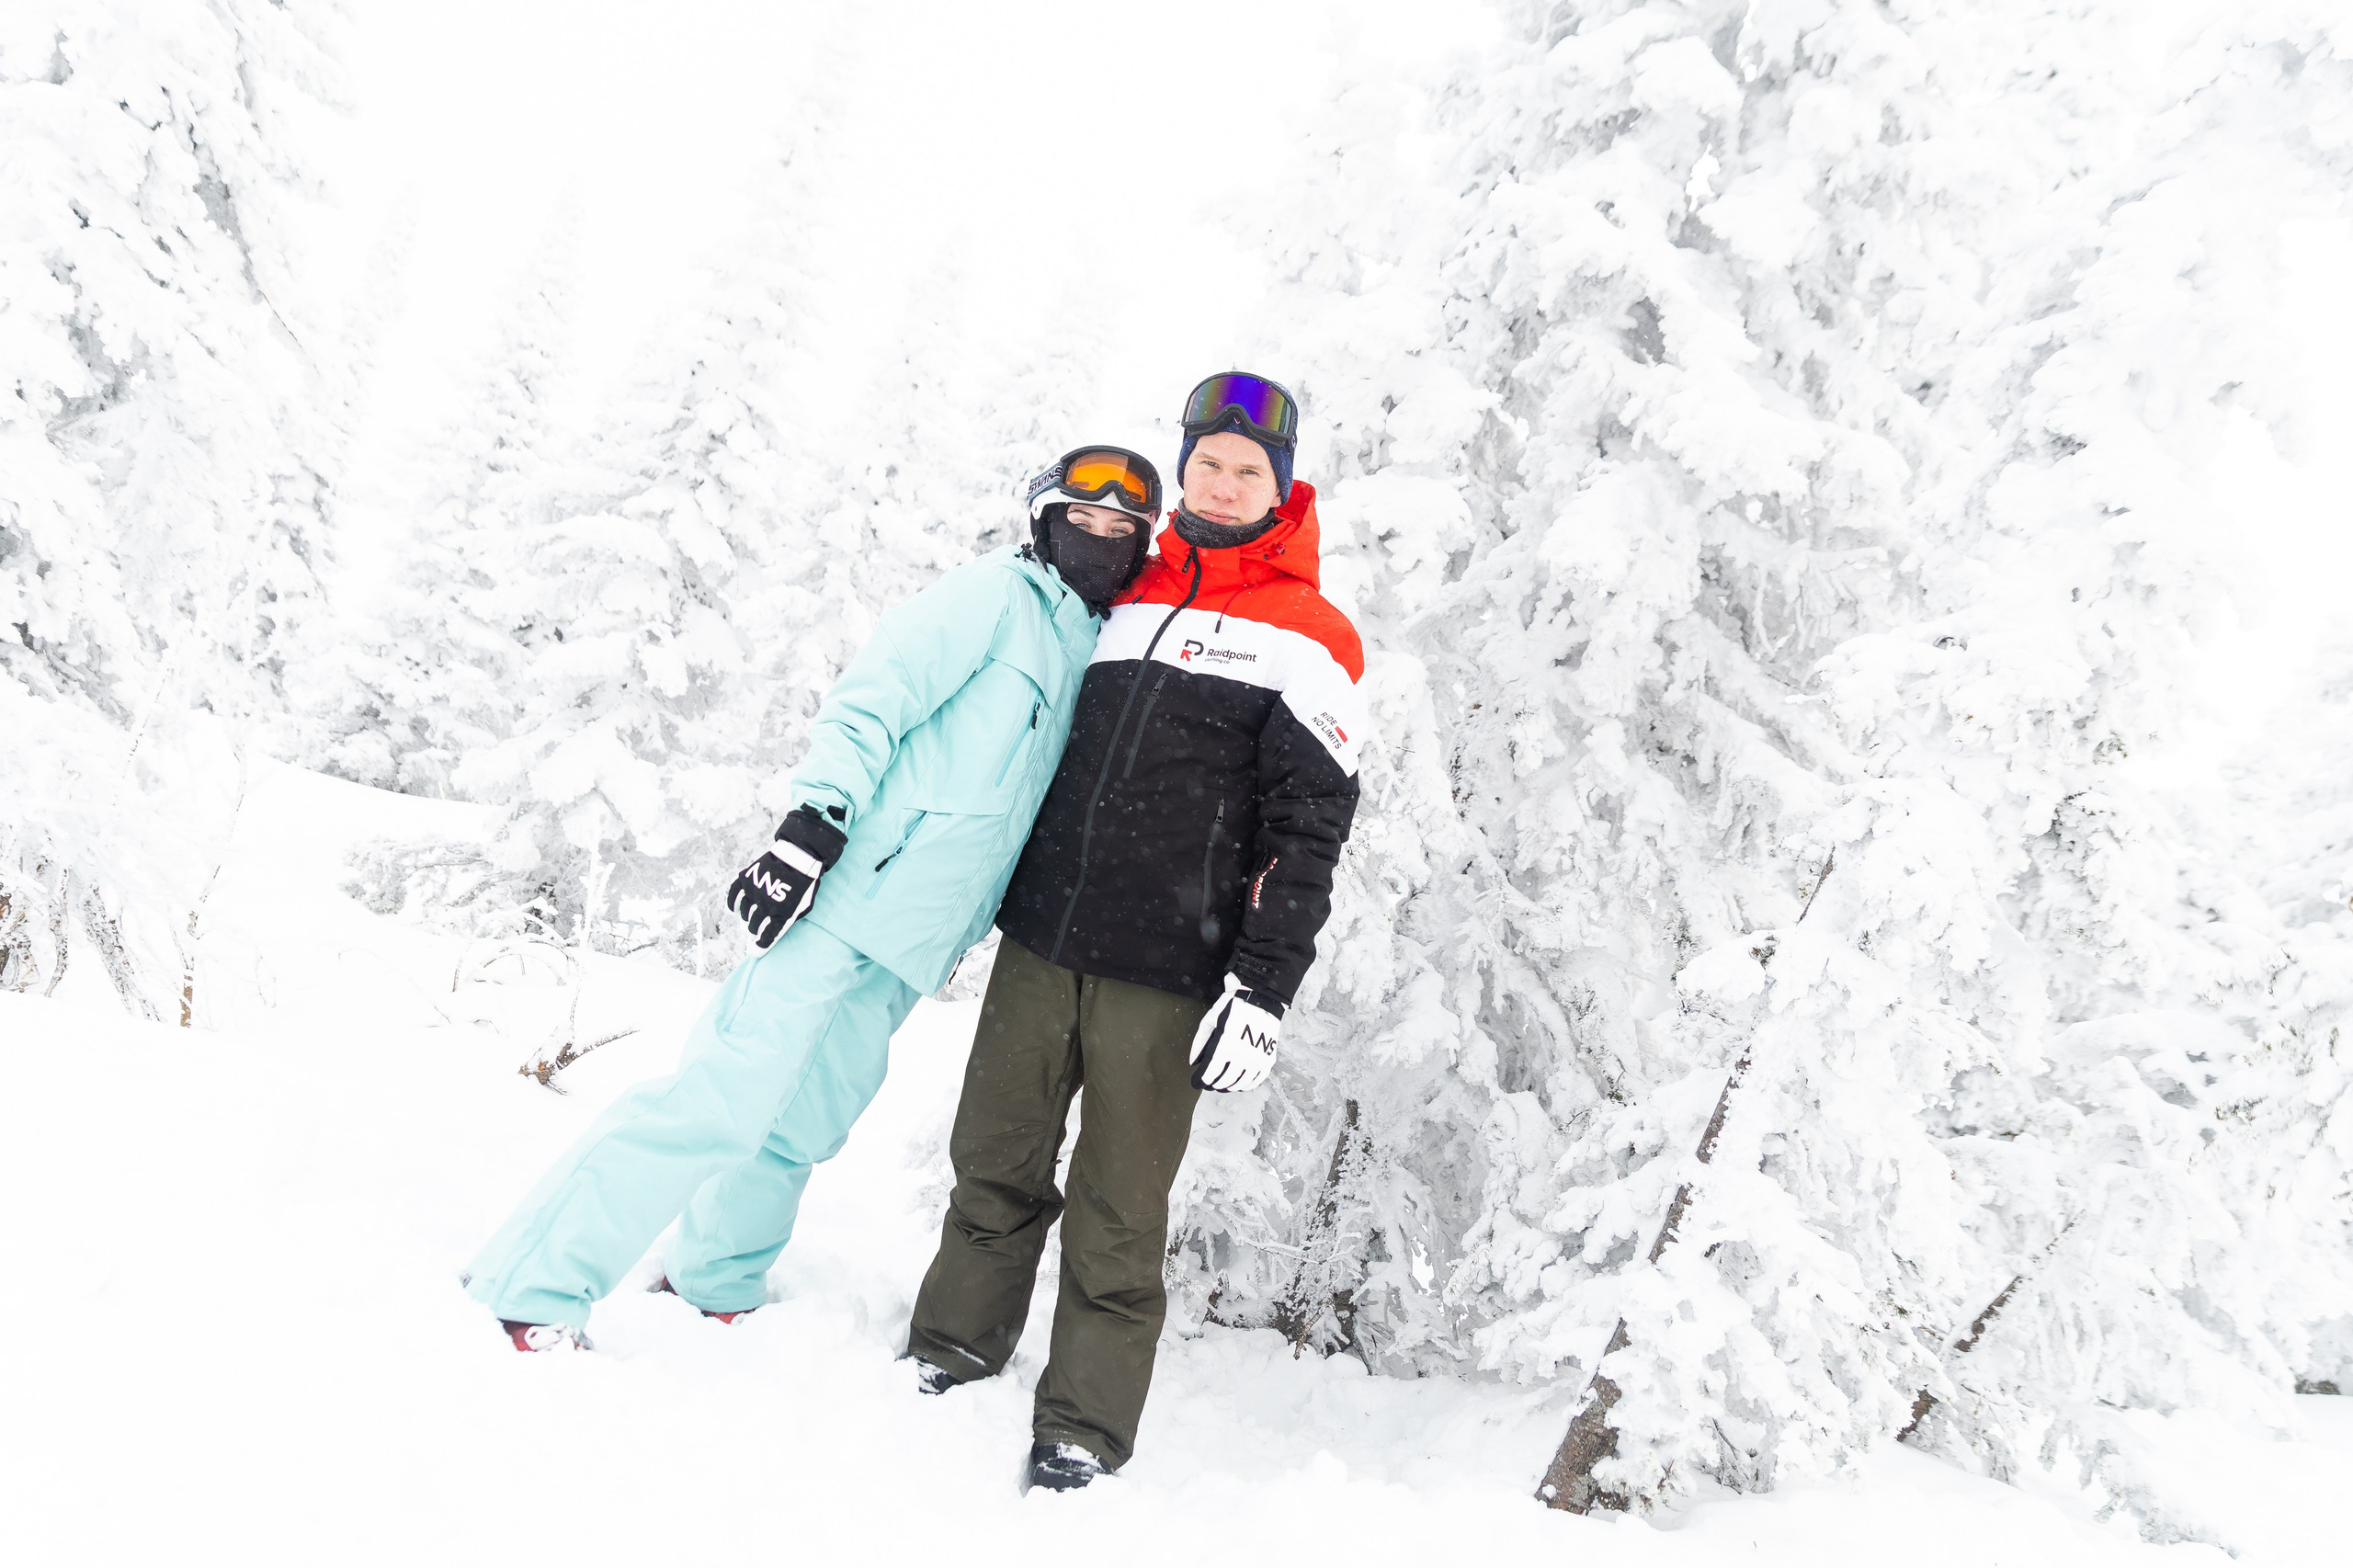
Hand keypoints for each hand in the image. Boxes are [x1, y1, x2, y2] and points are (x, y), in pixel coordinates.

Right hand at [728, 806, 846, 947]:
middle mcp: (765, 905)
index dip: (760, 947)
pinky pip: (733, 894)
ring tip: (750, 918)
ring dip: (746, 918)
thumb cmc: (805, 883)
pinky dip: (731, 903)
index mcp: (781, 914)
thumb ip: (790, 919)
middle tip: (755, 929)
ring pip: (745, 912)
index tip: (755, 952)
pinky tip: (733, 909)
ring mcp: (754, 891)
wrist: (799, 856)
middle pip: (754, 925)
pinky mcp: (746, 879)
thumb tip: (777, 930)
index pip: (767, 936)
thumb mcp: (804, 905)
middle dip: (754, 930)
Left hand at [1188, 975, 1284, 1092]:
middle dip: (1213, 1085)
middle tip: (1208, 1083)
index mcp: (1225, 1046)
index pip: (1210, 1074)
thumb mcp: (1210, 1019)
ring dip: (1228, 1087)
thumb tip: (1193, 1062)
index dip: (1200, 1081)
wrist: (1261, 999)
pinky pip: (1255, 1081)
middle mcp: (1242, 1057)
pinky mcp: (1268, 1060)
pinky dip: (1245, 1085)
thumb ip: (1200, 1042)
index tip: (1196, 1082)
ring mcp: (1257, 1060)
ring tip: (1221, 1084)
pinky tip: (1238, 1083)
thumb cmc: (1233, 1007)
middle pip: (1224, 1081)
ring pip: (1239, 1084)